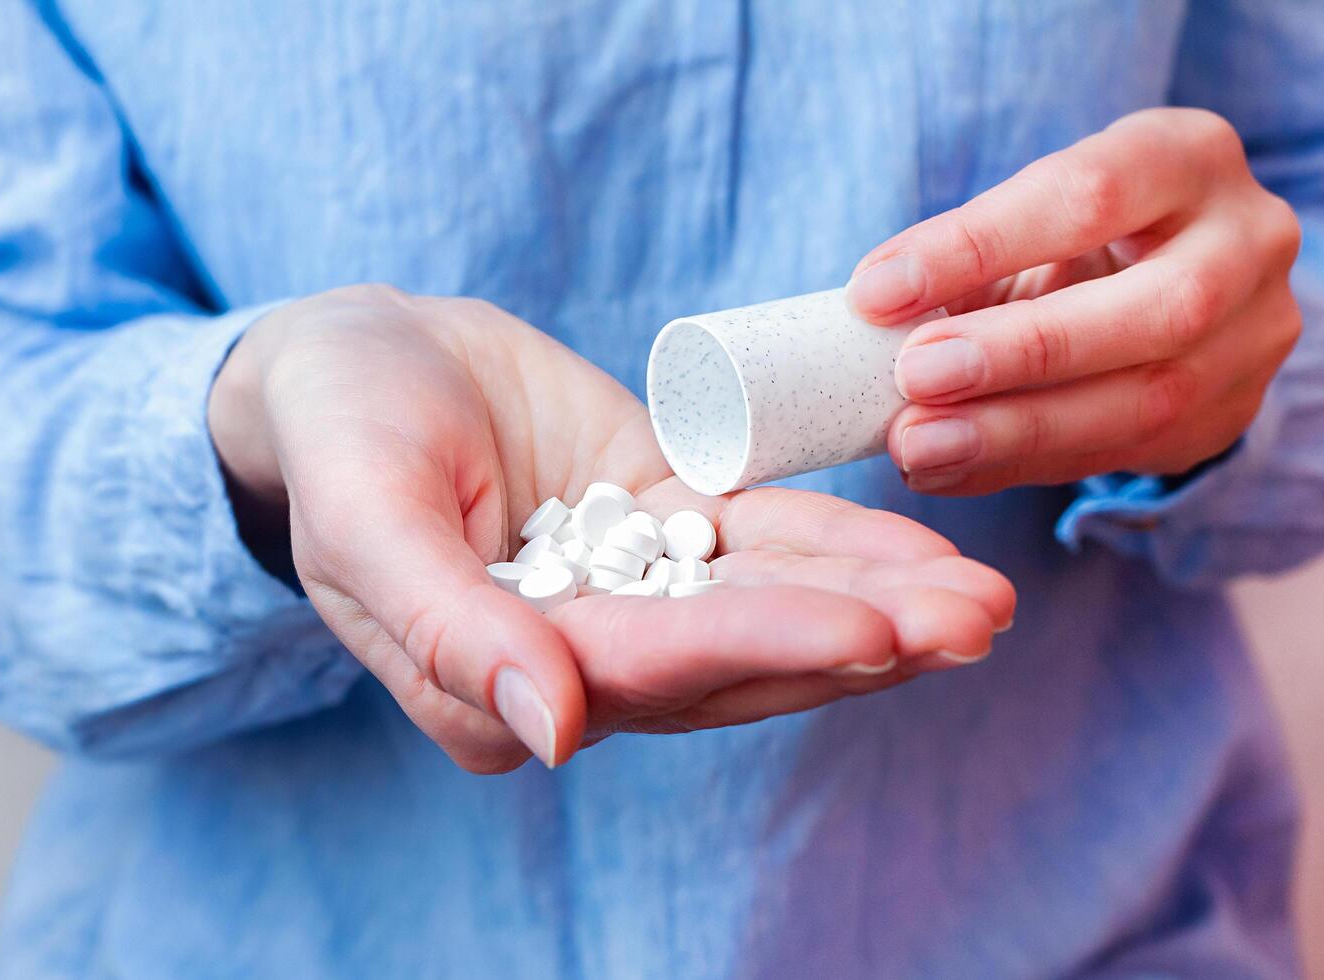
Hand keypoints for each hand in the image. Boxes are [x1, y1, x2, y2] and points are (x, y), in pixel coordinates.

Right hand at [209, 286, 1013, 771]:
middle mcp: (581, 660)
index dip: (764, 647)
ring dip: (878, 602)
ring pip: (769, 606)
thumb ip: (447, 630)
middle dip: (860, 640)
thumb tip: (552, 737)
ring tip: (984, 597)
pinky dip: (843, 542)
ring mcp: (631, 595)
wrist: (360, 363)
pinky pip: (764, 539)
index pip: (651, 669)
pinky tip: (927, 549)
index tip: (874, 633)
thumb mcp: (364, 518)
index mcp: (501, 682)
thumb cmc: (339, 434)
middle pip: (737, 659)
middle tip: (976, 619)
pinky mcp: (664, 527)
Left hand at [846, 108, 1301, 493]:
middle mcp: (1249, 241)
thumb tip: (871, 311)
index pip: (1086, 194)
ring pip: (1148, 399)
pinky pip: (1124, 453)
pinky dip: (1022, 465)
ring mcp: (1257, 336)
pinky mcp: (1231, 414)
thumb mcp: (1036, 217)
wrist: (1179, 282)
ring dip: (1015, 430)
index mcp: (1189, 156)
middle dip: (1020, 351)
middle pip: (1152, 308)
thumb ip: (967, 257)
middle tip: (913, 376)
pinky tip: (948, 471)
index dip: (976, 245)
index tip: (876, 292)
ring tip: (918, 444)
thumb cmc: (1080, 236)